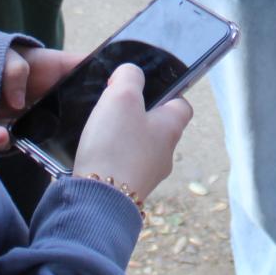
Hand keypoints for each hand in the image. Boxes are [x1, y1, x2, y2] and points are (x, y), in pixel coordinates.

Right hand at [0, 62, 192, 199]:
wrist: (98, 201)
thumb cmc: (116, 147)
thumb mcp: (122, 97)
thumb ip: (129, 77)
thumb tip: (130, 73)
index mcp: (171, 128)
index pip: (181, 104)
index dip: (167, 92)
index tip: (146, 88)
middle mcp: (165, 153)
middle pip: (158, 127)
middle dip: (138, 115)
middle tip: (114, 106)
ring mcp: (147, 174)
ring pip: (139, 147)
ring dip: (122, 138)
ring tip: (100, 130)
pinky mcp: (127, 191)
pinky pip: (123, 166)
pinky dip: (111, 158)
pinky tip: (94, 153)